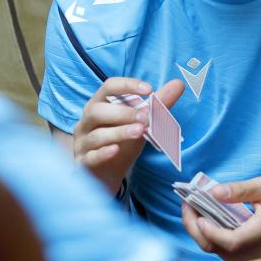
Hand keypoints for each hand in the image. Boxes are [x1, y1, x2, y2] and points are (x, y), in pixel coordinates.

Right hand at [72, 76, 184, 192]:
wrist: (107, 176)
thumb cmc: (122, 143)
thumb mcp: (140, 124)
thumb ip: (157, 105)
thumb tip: (178, 84)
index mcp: (99, 105)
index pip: (109, 87)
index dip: (128, 85)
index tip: (149, 89)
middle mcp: (86, 122)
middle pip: (96, 111)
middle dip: (122, 113)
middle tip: (146, 117)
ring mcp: (82, 143)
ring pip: (96, 135)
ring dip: (119, 132)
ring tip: (139, 131)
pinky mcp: (83, 163)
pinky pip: (90, 157)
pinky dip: (103, 153)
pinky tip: (116, 151)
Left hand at [181, 176, 260, 260]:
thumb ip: (240, 189)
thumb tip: (214, 192)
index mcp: (256, 236)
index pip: (224, 240)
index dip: (204, 226)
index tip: (192, 206)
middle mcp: (248, 253)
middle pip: (210, 246)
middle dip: (192, 224)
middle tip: (186, 203)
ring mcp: (243, 258)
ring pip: (211, 248)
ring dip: (198, 228)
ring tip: (193, 206)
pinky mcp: (240, 257)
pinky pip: (217, 247)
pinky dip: (207, 232)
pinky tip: (204, 216)